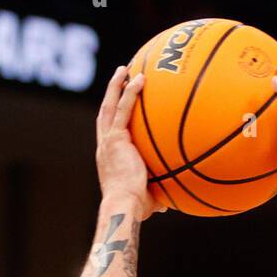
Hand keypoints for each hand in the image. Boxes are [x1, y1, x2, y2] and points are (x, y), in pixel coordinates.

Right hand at [95, 65, 162, 220]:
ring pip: (110, 105)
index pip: (110, 132)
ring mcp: (109, 140)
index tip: (119, 105)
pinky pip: (123, 109)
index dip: (113, 117)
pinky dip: (130, 93)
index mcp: (110, 157)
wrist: (125, 205)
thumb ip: (157, 195)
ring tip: (125, 69)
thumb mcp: (148, 199)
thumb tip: (171, 203)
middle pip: (105, 112)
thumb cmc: (136, 208)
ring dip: (116, 85)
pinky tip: (139, 79)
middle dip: (111, 94)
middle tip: (119, 78)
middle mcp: (105, 146)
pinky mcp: (116, 138)